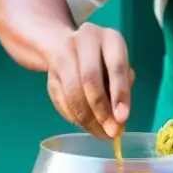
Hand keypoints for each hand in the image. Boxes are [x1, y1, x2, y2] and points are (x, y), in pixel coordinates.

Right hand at [44, 24, 133, 138]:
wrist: (66, 44)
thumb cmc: (104, 59)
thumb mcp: (119, 66)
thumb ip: (121, 88)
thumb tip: (118, 120)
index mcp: (109, 38)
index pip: (115, 66)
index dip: (119, 93)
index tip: (123, 118)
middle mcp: (84, 41)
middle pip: (89, 79)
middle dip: (101, 110)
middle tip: (111, 132)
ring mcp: (63, 55)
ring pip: (72, 92)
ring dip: (87, 119)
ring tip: (101, 134)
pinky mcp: (50, 74)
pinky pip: (61, 101)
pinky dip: (74, 118)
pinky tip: (87, 126)